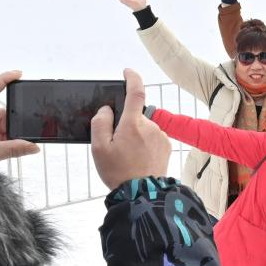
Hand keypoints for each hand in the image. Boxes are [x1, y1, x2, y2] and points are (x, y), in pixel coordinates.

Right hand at [91, 68, 170, 189]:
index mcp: (132, 124)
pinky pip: (152, 138)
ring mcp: (161, 136)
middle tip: (116, 147)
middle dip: (125, 126)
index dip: (132, 78)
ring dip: (135, 136)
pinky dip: (144, 144)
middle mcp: (150, 126)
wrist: (143, 193)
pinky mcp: (167, 146)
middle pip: (135, 116)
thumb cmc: (119, 172)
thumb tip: (107, 109)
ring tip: (128, 158)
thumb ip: (100, 123)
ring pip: (143, 129)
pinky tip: (138, 160)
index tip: (127, 72)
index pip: (135, 92)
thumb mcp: (99, 148)